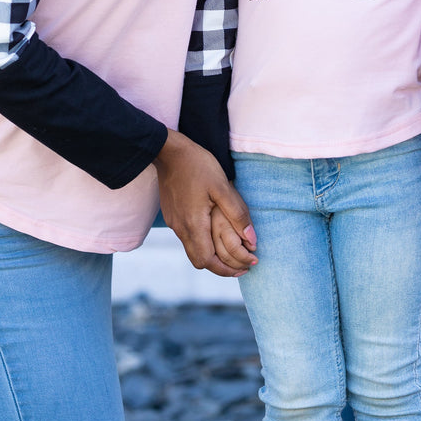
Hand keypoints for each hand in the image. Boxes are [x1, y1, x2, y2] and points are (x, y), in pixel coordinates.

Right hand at [153, 130, 256, 278]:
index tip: (247, 266)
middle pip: (200, 262)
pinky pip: (187, 239)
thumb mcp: (222, 187)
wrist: (168, 151)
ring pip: (193, 251)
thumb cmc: (197, 165)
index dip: (228, 269)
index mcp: (194, 224)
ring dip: (212, 256)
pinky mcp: (172, 215)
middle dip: (221, 267)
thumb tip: (252, 240)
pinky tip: (214, 235)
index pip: (208, 261)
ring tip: (232, 251)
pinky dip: (203, 244)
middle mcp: (181, 228)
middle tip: (242, 264)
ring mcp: (174, 223)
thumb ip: (237, 214)